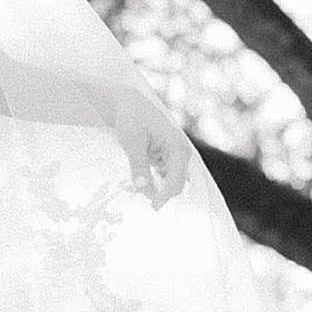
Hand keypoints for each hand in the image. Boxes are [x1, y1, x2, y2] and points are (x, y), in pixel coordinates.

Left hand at [108, 88, 190, 206]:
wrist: (130, 105)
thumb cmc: (132, 119)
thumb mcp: (132, 142)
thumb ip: (138, 166)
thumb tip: (141, 189)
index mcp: (178, 148)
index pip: (176, 180)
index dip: (165, 196)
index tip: (152, 206)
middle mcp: (182, 153)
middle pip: (175, 185)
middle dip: (160, 194)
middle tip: (141, 201)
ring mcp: (176, 157)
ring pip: (169, 183)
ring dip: (155, 190)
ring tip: (134, 189)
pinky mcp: (168, 160)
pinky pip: (164, 178)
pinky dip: (153, 183)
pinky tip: (138, 182)